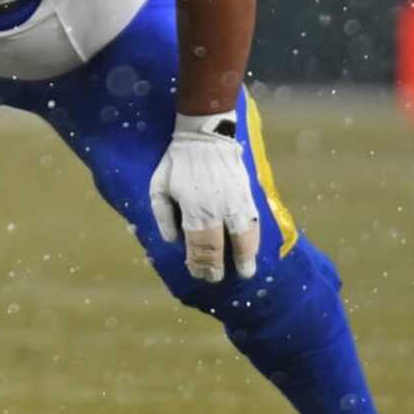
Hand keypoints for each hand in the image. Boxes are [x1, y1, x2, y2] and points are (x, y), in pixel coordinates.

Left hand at [149, 111, 261, 282]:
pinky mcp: (247, 194)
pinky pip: (254, 222)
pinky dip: (254, 238)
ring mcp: (236, 203)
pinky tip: (253, 247)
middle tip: (216, 278)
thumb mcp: (159, 187)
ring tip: (246, 271)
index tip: (199, 274)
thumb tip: (173, 241)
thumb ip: (163, 216)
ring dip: (245, 257)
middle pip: (221, 247)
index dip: (200, 265)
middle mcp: (217, 210)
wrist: (206, 136)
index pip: (200, 247)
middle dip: (218, 267)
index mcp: (194, 210)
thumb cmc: (178, 162)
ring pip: (245, 237)